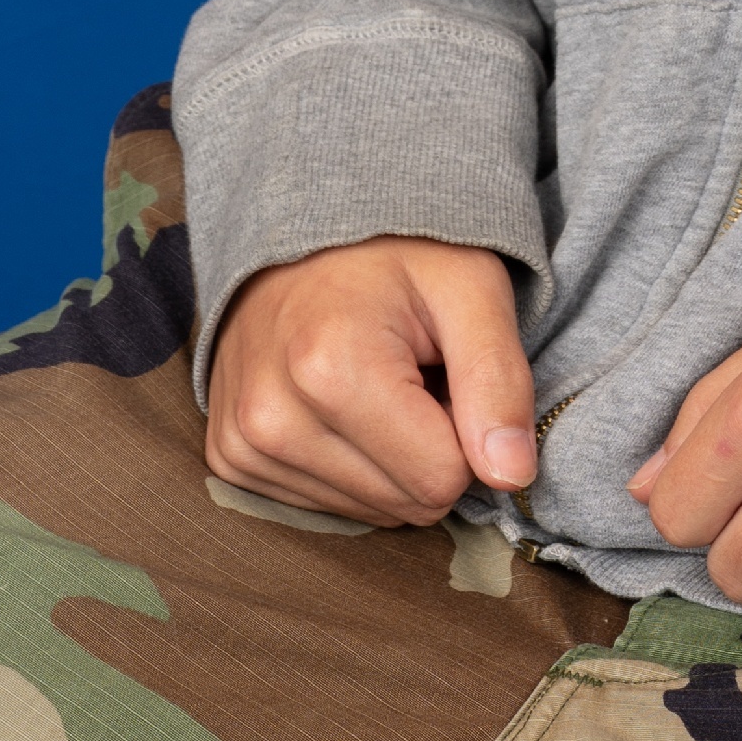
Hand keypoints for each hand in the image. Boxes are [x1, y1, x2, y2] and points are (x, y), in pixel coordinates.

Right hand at [205, 238, 534, 525]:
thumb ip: (499, 380)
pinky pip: (325, 506)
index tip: (446, 367)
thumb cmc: (398, 251)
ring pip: (368, 513)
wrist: (302, 227)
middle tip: (414, 371)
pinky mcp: (229, 462)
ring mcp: (241, 445)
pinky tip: (341, 402)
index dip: (467, 427)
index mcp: (330, 368)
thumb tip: (512, 477)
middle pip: (405, 503)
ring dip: (390, 457)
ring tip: (377, 379)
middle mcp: (270, 418)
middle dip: (429, 446)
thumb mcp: (470, 288)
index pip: (442, 477)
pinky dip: (350, 463)